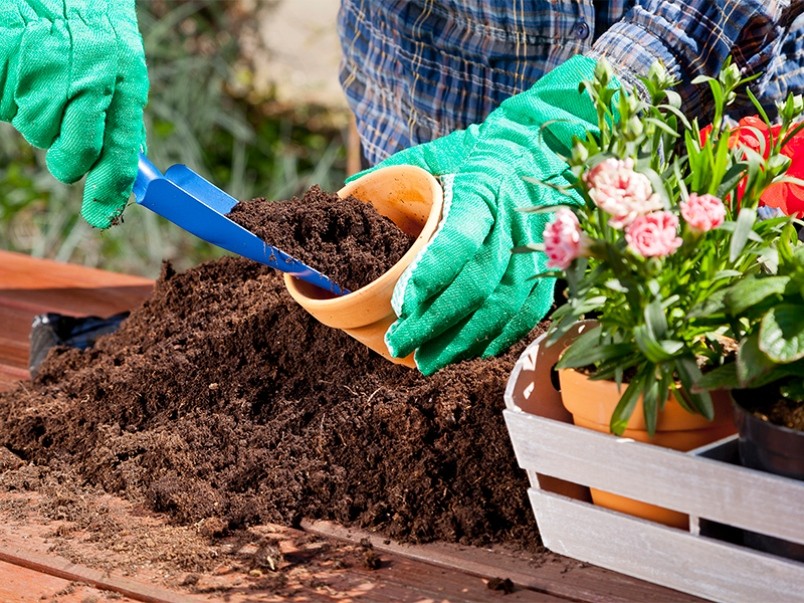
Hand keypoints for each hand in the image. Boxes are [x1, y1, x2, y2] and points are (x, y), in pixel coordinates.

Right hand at [0, 0, 148, 227]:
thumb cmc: (85, 17)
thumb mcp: (120, 58)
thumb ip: (123, 108)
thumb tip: (130, 161)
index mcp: (125, 76)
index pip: (121, 149)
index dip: (111, 188)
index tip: (103, 215)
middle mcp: (88, 76)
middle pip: (76, 153)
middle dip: (69, 159)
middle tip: (65, 143)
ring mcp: (44, 70)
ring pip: (39, 132)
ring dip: (40, 118)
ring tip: (43, 80)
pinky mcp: (6, 62)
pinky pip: (7, 109)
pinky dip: (11, 99)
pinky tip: (22, 71)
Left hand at [350, 56, 611, 373]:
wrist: (548, 143)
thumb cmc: (484, 150)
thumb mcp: (441, 151)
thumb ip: (397, 174)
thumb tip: (346, 193)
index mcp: (481, 191)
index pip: (457, 240)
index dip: (431, 277)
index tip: (402, 305)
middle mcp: (512, 223)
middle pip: (476, 285)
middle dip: (435, 323)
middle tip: (400, 345)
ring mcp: (535, 248)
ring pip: (503, 306)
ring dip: (463, 340)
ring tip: (429, 360)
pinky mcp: (550, 265)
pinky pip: (528, 311)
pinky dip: (499, 337)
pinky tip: (471, 351)